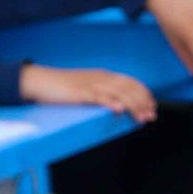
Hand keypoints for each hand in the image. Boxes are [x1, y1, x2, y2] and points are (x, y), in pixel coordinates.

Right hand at [21, 65, 155, 122]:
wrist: (40, 80)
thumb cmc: (62, 87)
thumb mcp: (87, 88)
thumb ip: (102, 94)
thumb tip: (119, 105)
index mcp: (104, 76)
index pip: (131, 82)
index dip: (144, 95)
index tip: (152, 107)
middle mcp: (100, 78)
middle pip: (128, 88)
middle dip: (143, 103)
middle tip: (151, 116)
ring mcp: (90, 84)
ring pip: (118, 93)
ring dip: (133, 105)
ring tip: (141, 117)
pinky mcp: (79, 93)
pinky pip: (98, 97)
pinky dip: (110, 102)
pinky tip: (119, 109)